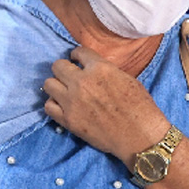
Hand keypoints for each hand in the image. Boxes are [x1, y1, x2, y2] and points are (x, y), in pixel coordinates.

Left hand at [42, 46, 168, 163]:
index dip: (77, 56)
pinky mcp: (68, 120)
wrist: (140, 136)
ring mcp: (72, 101)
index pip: (78, 52)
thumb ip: (104, 70)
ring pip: (48, 84)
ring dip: (56, 85)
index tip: (77, 61)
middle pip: (58, 65)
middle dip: (64, 68)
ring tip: (64, 90)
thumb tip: (90, 68)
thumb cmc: (140, 107)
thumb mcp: (126, 78)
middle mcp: (82, 82)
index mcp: (99, 68)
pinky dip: (54, 104)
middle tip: (70, 76)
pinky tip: (63, 105)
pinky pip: (48, 106)